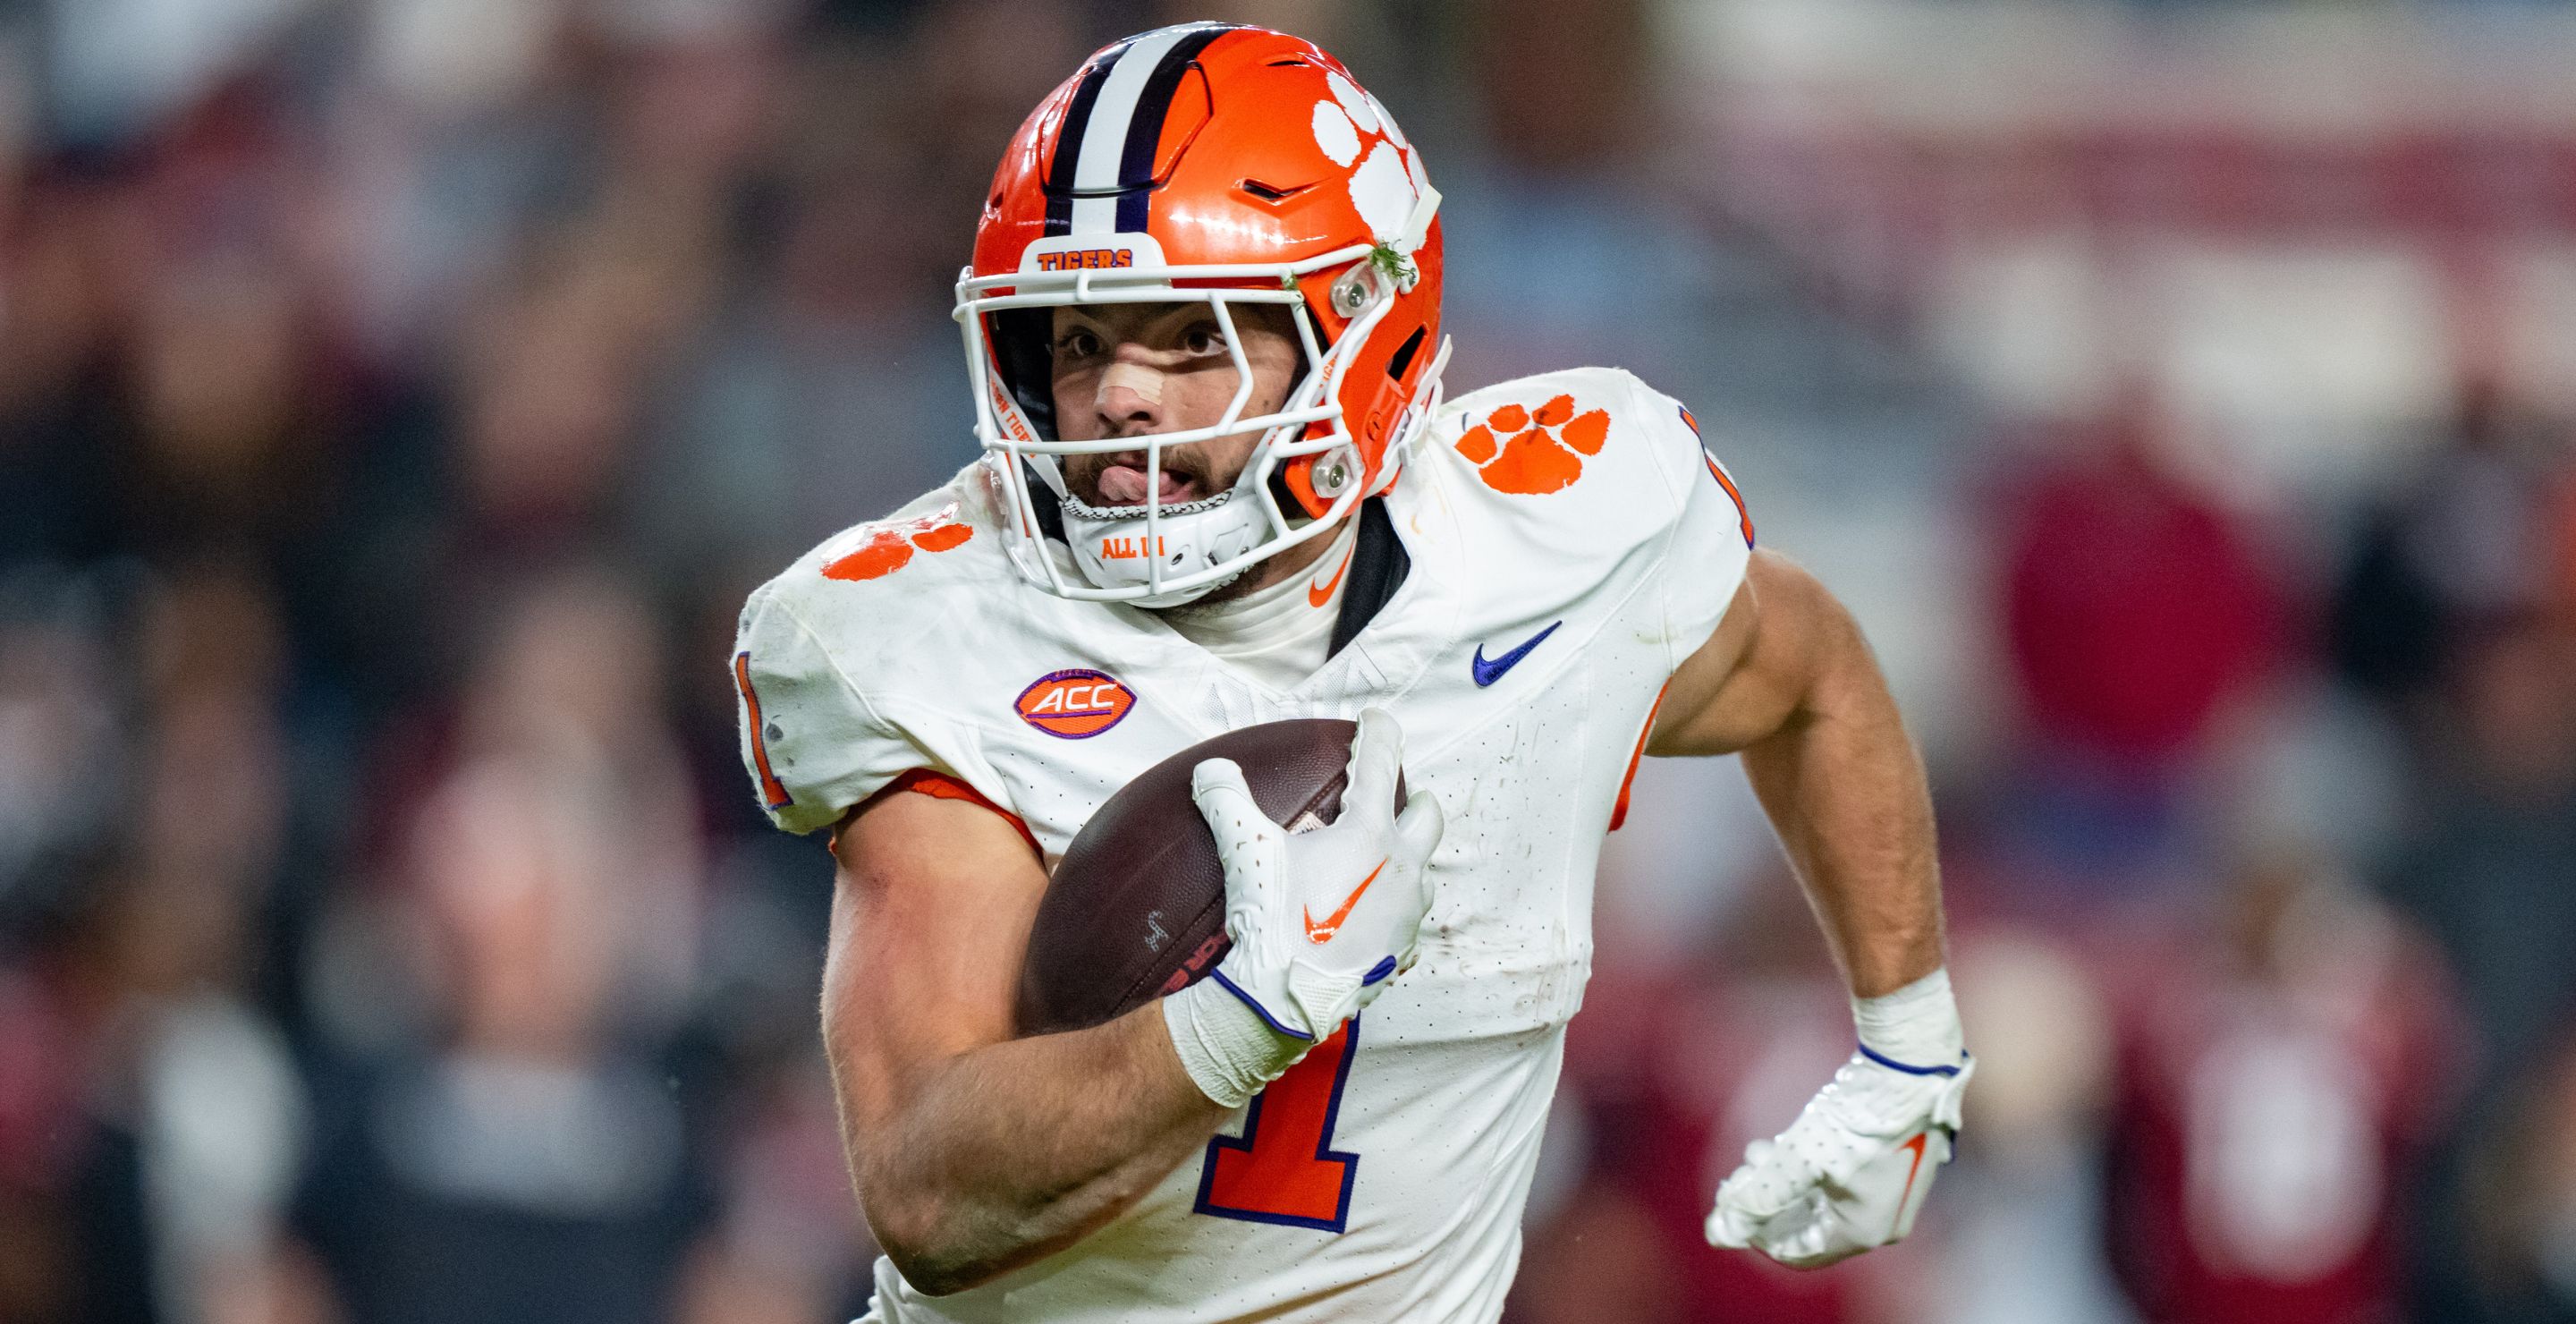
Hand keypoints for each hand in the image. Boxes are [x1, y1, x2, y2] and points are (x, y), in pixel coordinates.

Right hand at [1189, 708, 1443, 1042]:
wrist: (1284, 999)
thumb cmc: (1271, 920)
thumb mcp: (1244, 851)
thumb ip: (1226, 800)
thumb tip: (1210, 769)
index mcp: (1370, 834)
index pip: (1382, 764)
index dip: (1379, 733)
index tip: (1376, 720)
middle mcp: (1402, 868)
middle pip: (1428, 816)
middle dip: (1416, 798)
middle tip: (1397, 793)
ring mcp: (1408, 912)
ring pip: (1423, 872)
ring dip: (1406, 858)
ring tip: (1379, 859)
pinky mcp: (1402, 950)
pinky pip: (1408, 920)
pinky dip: (1393, 908)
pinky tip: (1369, 914)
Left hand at [1705, 1048, 1973, 1268]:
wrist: (1912, 1067)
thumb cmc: (1860, 1118)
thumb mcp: (1801, 1159)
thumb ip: (1760, 1196)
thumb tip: (1719, 1232)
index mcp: (1866, 1232)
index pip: (1798, 1252)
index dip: (1757, 1232)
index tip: (1730, 1204)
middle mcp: (1882, 1221)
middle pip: (1806, 1224)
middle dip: (1767, 1199)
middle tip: (1740, 1171)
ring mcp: (1889, 1193)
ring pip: (1818, 1198)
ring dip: (1781, 1178)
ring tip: (1757, 1149)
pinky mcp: (1889, 1165)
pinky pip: (1835, 1180)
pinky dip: (1805, 1167)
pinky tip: (1782, 1143)